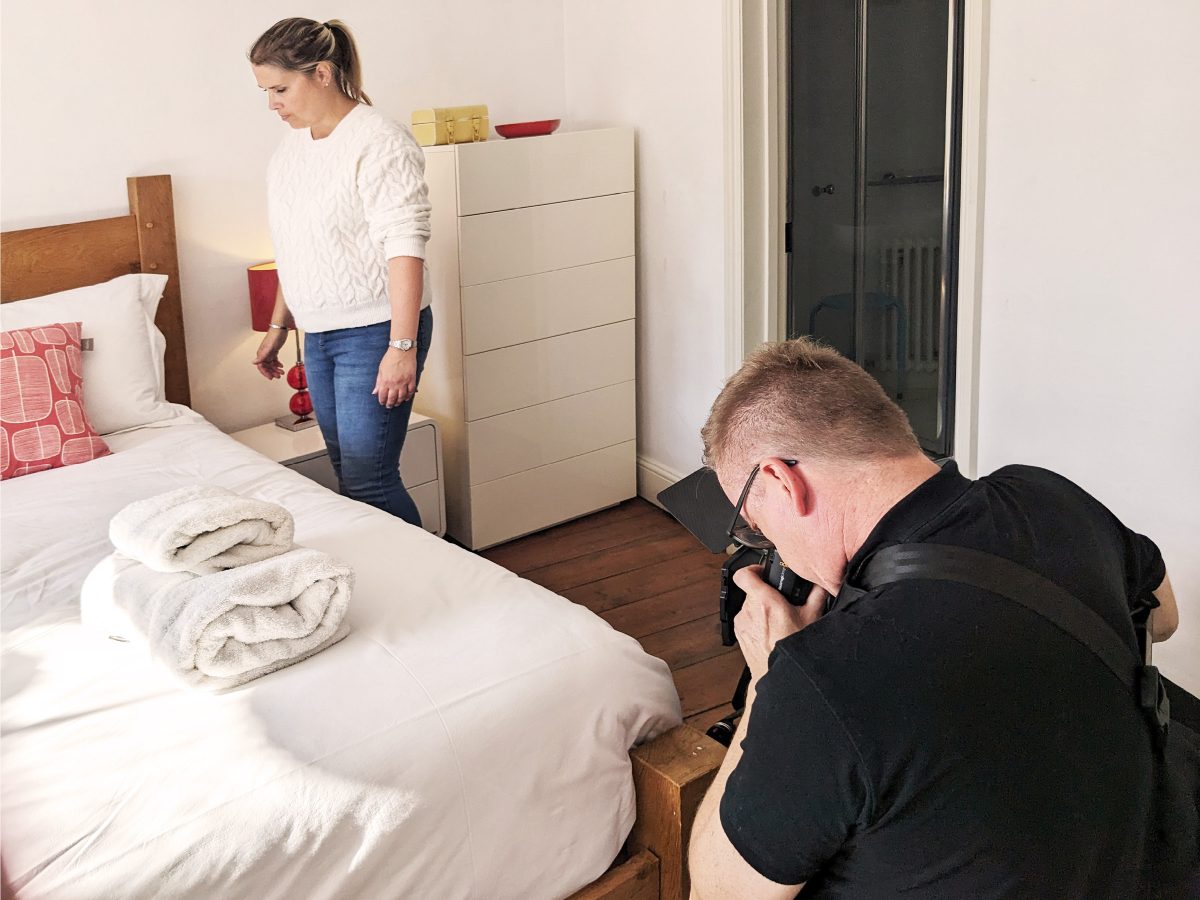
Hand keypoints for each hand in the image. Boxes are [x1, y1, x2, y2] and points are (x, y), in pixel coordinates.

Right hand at [252, 329, 288, 379]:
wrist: (280, 328)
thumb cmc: (275, 336)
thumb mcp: (269, 347)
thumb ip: (262, 355)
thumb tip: (254, 362)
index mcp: (261, 353)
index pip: (261, 366)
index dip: (266, 373)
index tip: (271, 377)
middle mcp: (264, 353)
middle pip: (267, 366)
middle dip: (272, 372)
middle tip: (278, 376)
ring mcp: (269, 352)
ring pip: (271, 364)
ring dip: (276, 369)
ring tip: (281, 372)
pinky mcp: (274, 350)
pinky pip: (274, 359)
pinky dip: (277, 364)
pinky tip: (281, 366)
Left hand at [373, 348, 416, 407]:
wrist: (401, 350)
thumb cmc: (391, 357)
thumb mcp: (381, 370)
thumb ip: (378, 382)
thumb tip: (375, 391)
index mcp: (385, 381)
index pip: (382, 395)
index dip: (382, 401)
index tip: (382, 402)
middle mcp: (394, 383)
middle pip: (392, 398)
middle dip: (390, 404)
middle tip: (390, 405)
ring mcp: (404, 382)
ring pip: (402, 397)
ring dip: (399, 401)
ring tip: (398, 403)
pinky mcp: (411, 379)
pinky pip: (411, 391)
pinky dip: (409, 396)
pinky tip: (406, 397)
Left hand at [732, 566, 826, 680]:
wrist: (778, 674)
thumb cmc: (793, 648)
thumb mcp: (812, 617)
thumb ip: (816, 594)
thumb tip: (821, 582)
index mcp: (765, 603)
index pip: (744, 574)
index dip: (753, 569)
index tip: (763, 572)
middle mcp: (749, 611)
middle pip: (752, 590)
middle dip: (765, 593)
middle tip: (780, 602)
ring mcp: (742, 622)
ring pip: (749, 605)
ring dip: (761, 608)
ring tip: (777, 620)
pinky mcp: (739, 633)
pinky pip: (746, 618)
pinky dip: (756, 620)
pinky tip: (770, 630)